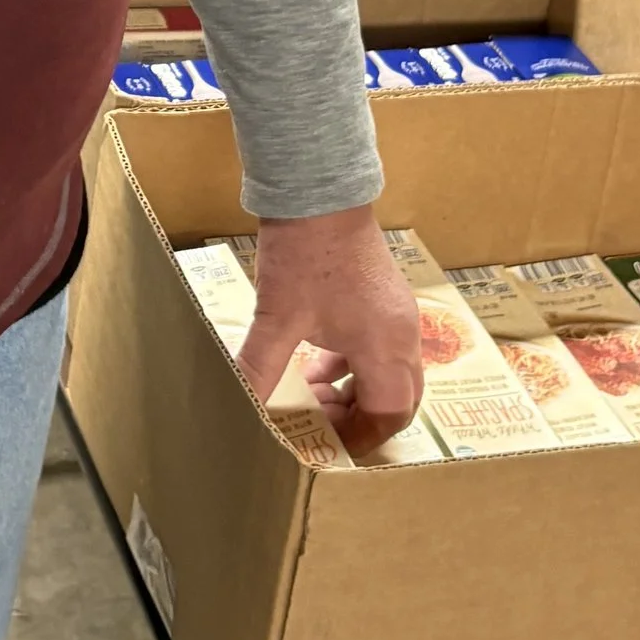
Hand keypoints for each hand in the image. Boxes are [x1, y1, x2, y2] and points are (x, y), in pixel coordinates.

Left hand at [238, 206, 424, 454]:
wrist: (319, 192)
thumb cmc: (303, 256)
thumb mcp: (277, 318)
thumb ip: (258, 369)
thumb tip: (237, 408)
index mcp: (385, 346)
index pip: (388, 414)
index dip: (360, 438)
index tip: (328, 448)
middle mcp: (402, 335)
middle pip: (400, 400)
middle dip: (363, 422)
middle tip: (325, 432)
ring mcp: (397, 314)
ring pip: (391, 374)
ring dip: (356, 394)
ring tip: (311, 400)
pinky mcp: (385, 298)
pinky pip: (381, 349)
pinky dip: (354, 367)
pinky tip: (316, 365)